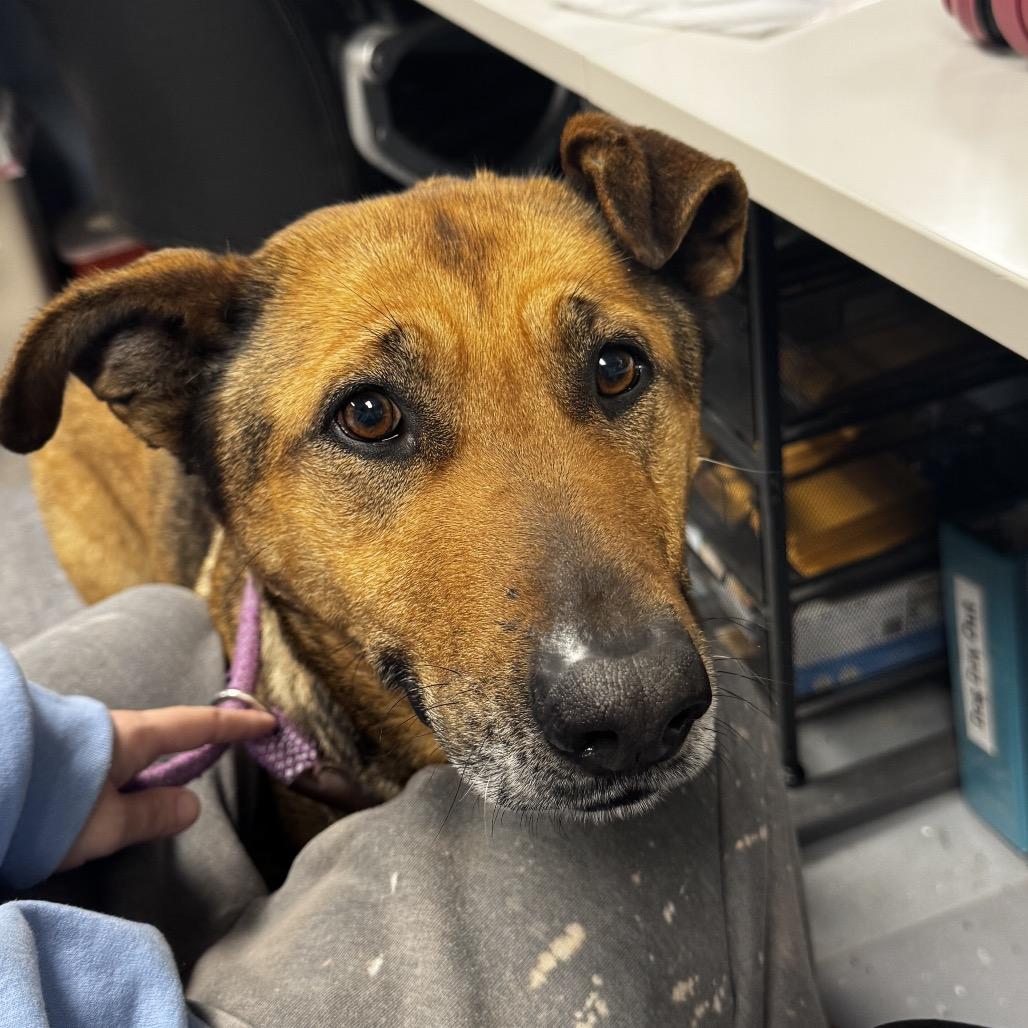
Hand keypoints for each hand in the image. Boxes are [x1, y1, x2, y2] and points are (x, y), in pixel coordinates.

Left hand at [59, 704, 275, 870]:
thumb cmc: (49, 804)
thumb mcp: (104, 824)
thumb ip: (151, 814)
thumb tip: (193, 805)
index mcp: (132, 737)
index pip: (196, 726)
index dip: (234, 725)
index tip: (267, 721)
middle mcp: (109, 728)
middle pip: (158, 735)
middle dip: (183, 748)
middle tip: (205, 766)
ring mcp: (79, 736)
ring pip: (123, 750)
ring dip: (139, 769)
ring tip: (137, 801)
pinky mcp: (53, 751)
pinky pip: (100, 760)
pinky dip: (114, 775)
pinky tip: (98, 797)